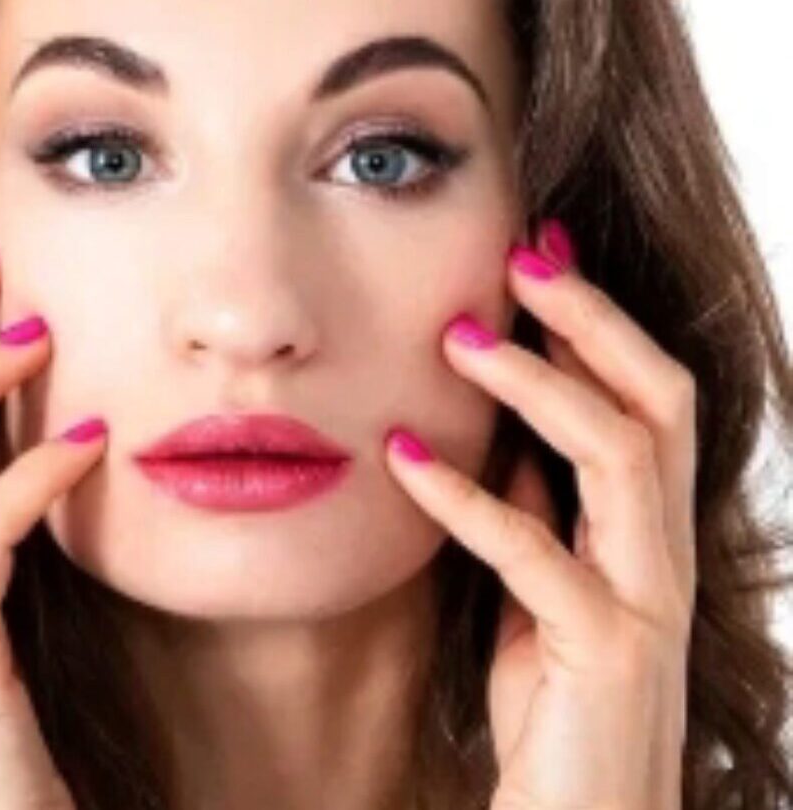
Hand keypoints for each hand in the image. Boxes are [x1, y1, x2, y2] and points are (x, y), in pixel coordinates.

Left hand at [385, 219, 696, 809]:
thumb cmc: (557, 701)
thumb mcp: (546, 590)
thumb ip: (545, 514)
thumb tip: (514, 439)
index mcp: (647, 531)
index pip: (649, 398)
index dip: (597, 322)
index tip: (537, 254)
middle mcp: (664, 553)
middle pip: (659, 402)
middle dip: (590, 321)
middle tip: (519, 256)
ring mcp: (646, 601)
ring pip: (619, 456)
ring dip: (539, 386)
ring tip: (458, 338)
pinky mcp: (603, 651)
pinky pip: (536, 554)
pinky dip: (467, 498)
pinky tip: (403, 459)